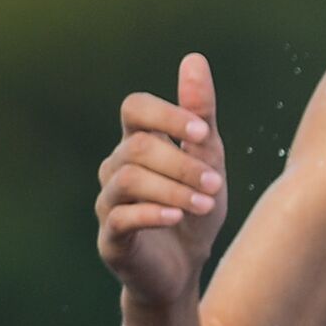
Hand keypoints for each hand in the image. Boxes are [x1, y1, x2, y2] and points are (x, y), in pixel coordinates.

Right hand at [97, 53, 227, 305]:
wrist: (186, 266)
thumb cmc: (197, 204)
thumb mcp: (208, 156)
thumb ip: (200, 114)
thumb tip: (193, 59)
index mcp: (140, 143)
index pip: (135, 108)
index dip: (166, 114)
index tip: (202, 132)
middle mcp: (116, 167)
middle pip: (138, 146)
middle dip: (182, 162)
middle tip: (216, 182)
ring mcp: (108, 202)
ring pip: (129, 179)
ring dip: (174, 188)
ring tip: (206, 202)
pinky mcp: (110, 237)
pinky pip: (121, 217)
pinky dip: (153, 212)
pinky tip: (178, 214)